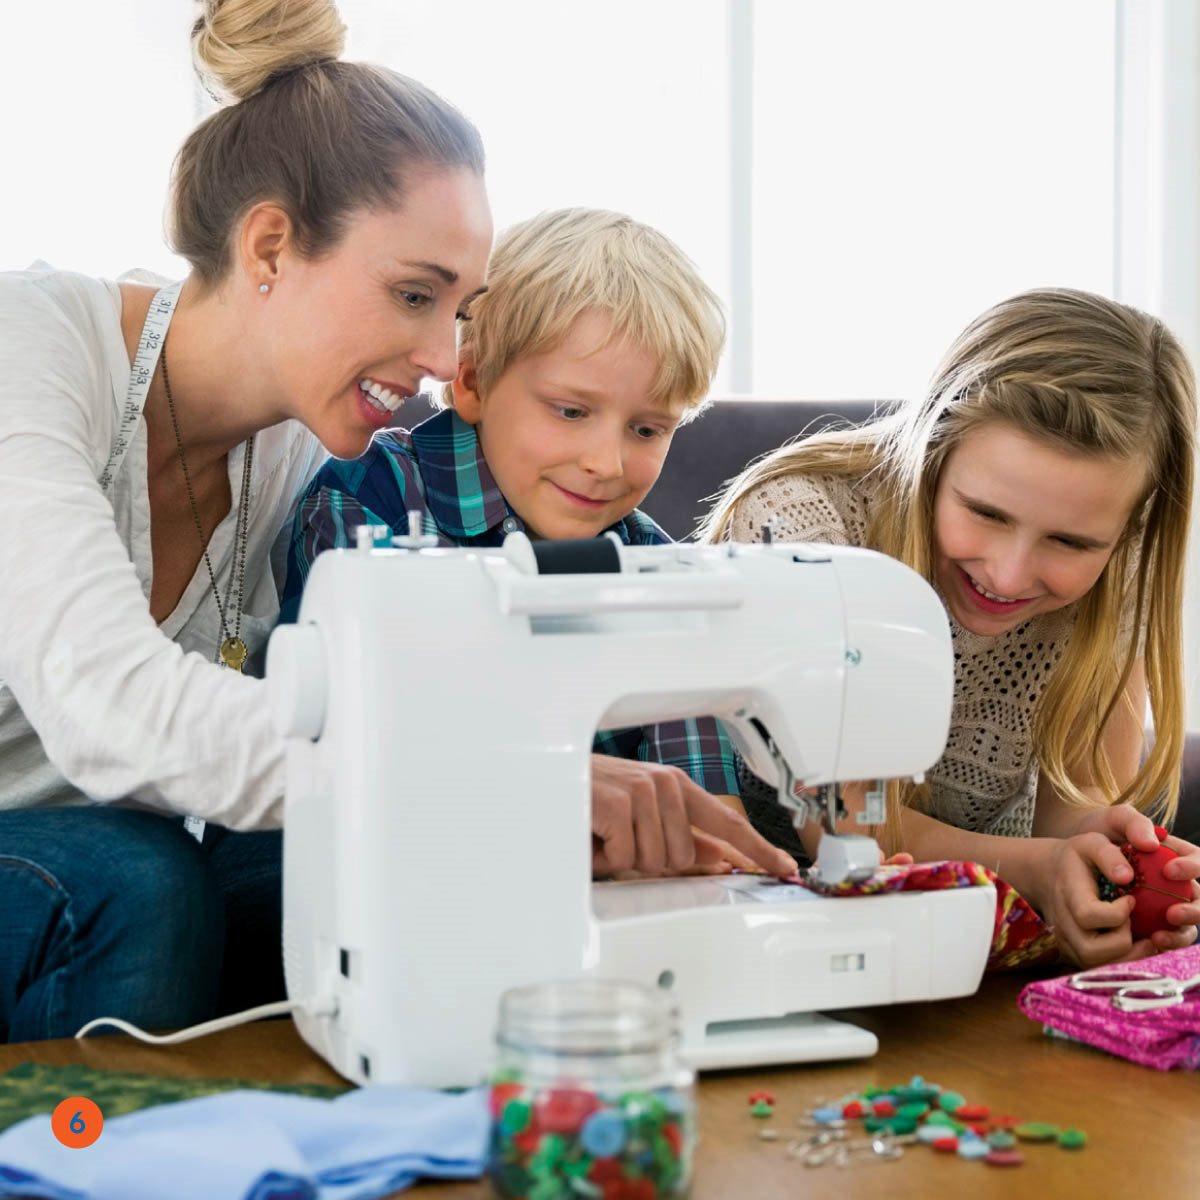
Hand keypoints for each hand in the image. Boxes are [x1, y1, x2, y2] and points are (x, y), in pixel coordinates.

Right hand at [590, 755, 796, 879]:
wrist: (546, 782)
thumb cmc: (589, 801)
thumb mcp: (639, 821)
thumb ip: (682, 837)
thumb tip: (721, 856)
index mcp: (675, 786)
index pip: (727, 821)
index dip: (758, 847)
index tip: (784, 866)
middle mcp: (664, 784)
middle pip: (684, 857)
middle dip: (648, 860)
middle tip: (619, 840)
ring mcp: (642, 791)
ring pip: (655, 860)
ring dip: (622, 858)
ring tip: (603, 834)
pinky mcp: (619, 803)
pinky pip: (626, 857)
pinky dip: (604, 857)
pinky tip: (592, 834)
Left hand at [1072, 806, 1199, 952]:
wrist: (1076, 856)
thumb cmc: (1103, 832)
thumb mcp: (1115, 819)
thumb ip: (1134, 823)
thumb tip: (1152, 845)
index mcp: (1180, 857)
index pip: (1199, 862)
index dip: (1192, 868)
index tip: (1168, 870)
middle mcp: (1179, 884)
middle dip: (1194, 911)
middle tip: (1172, 913)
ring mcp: (1168, 906)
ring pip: (1187, 926)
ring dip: (1179, 934)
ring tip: (1159, 937)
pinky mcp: (1153, 925)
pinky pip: (1165, 939)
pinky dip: (1160, 944)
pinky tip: (1147, 944)